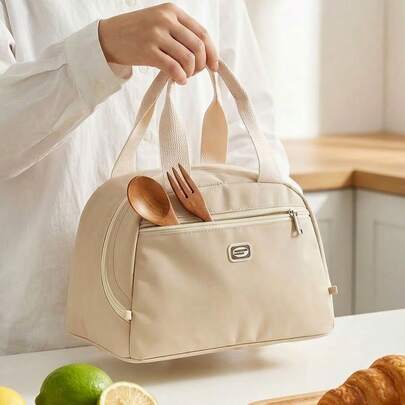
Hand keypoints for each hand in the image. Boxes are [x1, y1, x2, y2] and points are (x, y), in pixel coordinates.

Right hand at [99, 3, 218, 84]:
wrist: (108, 37)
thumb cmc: (137, 33)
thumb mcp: (160, 23)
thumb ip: (180, 33)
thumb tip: (204, 55)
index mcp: (172, 11)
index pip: (202, 33)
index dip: (212, 52)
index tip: (214, 66)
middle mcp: (166, 20)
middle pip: (198, 46)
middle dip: (201, 65)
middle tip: (195, 73)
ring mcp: (156, 34)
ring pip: (187, 58)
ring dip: (190, 72)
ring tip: (184, 76)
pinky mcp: (147, 51)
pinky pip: (173, 67)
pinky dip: (180, 77)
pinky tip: (178, 81)